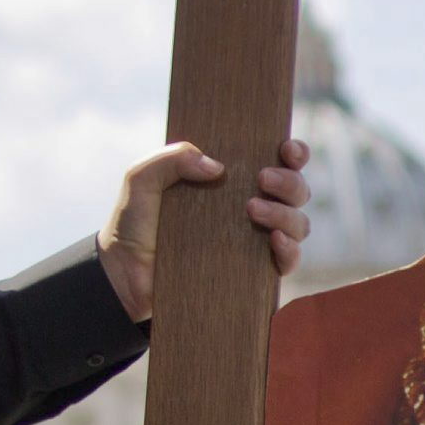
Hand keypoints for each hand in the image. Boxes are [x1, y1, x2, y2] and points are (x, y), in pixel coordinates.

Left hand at [99, 136, 309, 321]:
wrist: (125, 276)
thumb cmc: (134, 224)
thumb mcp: (143, 179)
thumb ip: (172, 158)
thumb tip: (217, 167)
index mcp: (232, 181)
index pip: (278, 162)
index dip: (294, 153)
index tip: (286, 149)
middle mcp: (251, 209)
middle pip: (297, 190)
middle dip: (289, 181)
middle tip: (262, 178)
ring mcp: (255, 241)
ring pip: (299, 223)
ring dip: (286, 212)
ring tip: (253, 210)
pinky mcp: (254, 273)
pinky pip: (290, 260)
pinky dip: (291, 248)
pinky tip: (274, 240)